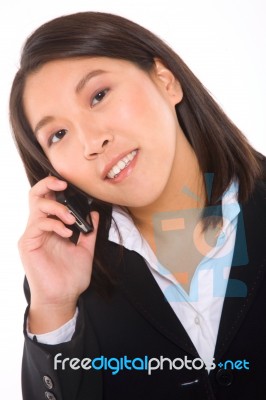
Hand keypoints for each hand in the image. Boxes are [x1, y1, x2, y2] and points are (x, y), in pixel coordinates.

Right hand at [19, 176, 98, 332]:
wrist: (63, 298)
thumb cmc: (71, 277)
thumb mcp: (86, 250)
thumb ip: (89, 232)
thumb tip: (94, 213)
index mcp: (52, 228)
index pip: (49, 199)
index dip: (55, 187)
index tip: (70, 184)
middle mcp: (40, 228)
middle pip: (36, 195)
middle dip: (48, 184)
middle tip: (64, 184)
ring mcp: (32, 235)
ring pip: (37, 206)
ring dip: (57, 207)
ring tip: (72, 219)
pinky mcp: (28, 244)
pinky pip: (38, 224)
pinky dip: (55, 224)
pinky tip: (67, 233)